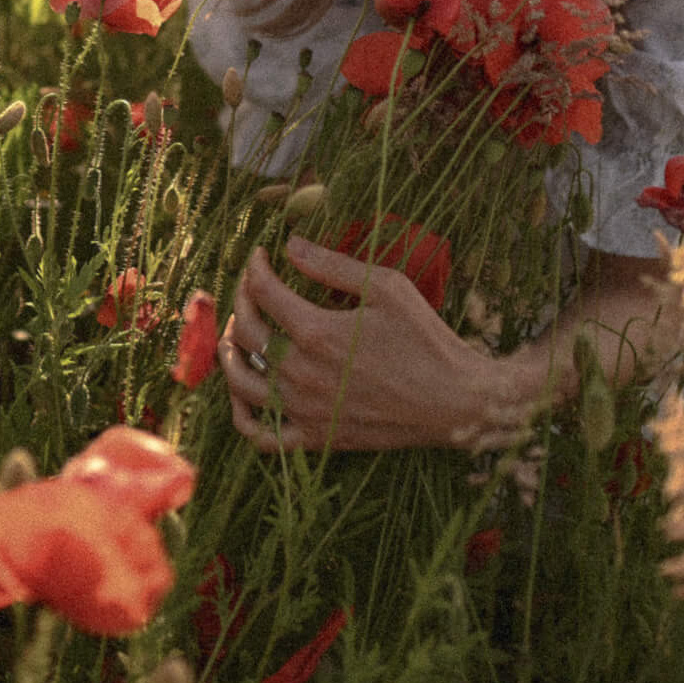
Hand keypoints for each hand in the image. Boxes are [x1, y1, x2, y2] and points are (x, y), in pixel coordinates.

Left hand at [216, 235, 535, 452]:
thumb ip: (333, 264)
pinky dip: (242, 415)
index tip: (262, 255)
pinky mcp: (316, 438)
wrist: (455, 401)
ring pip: (240, 383)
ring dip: (229, 352)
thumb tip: (289, 244)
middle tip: (250, 287)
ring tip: (237, 332)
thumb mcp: (387, 287)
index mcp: (317, 332)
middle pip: (245, 332)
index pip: (263, 292)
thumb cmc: (425, 339)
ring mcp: (305, 411)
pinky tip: (245, 393)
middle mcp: (302, 373)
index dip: (256, 267)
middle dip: (239, 300)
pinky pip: (261, 436)